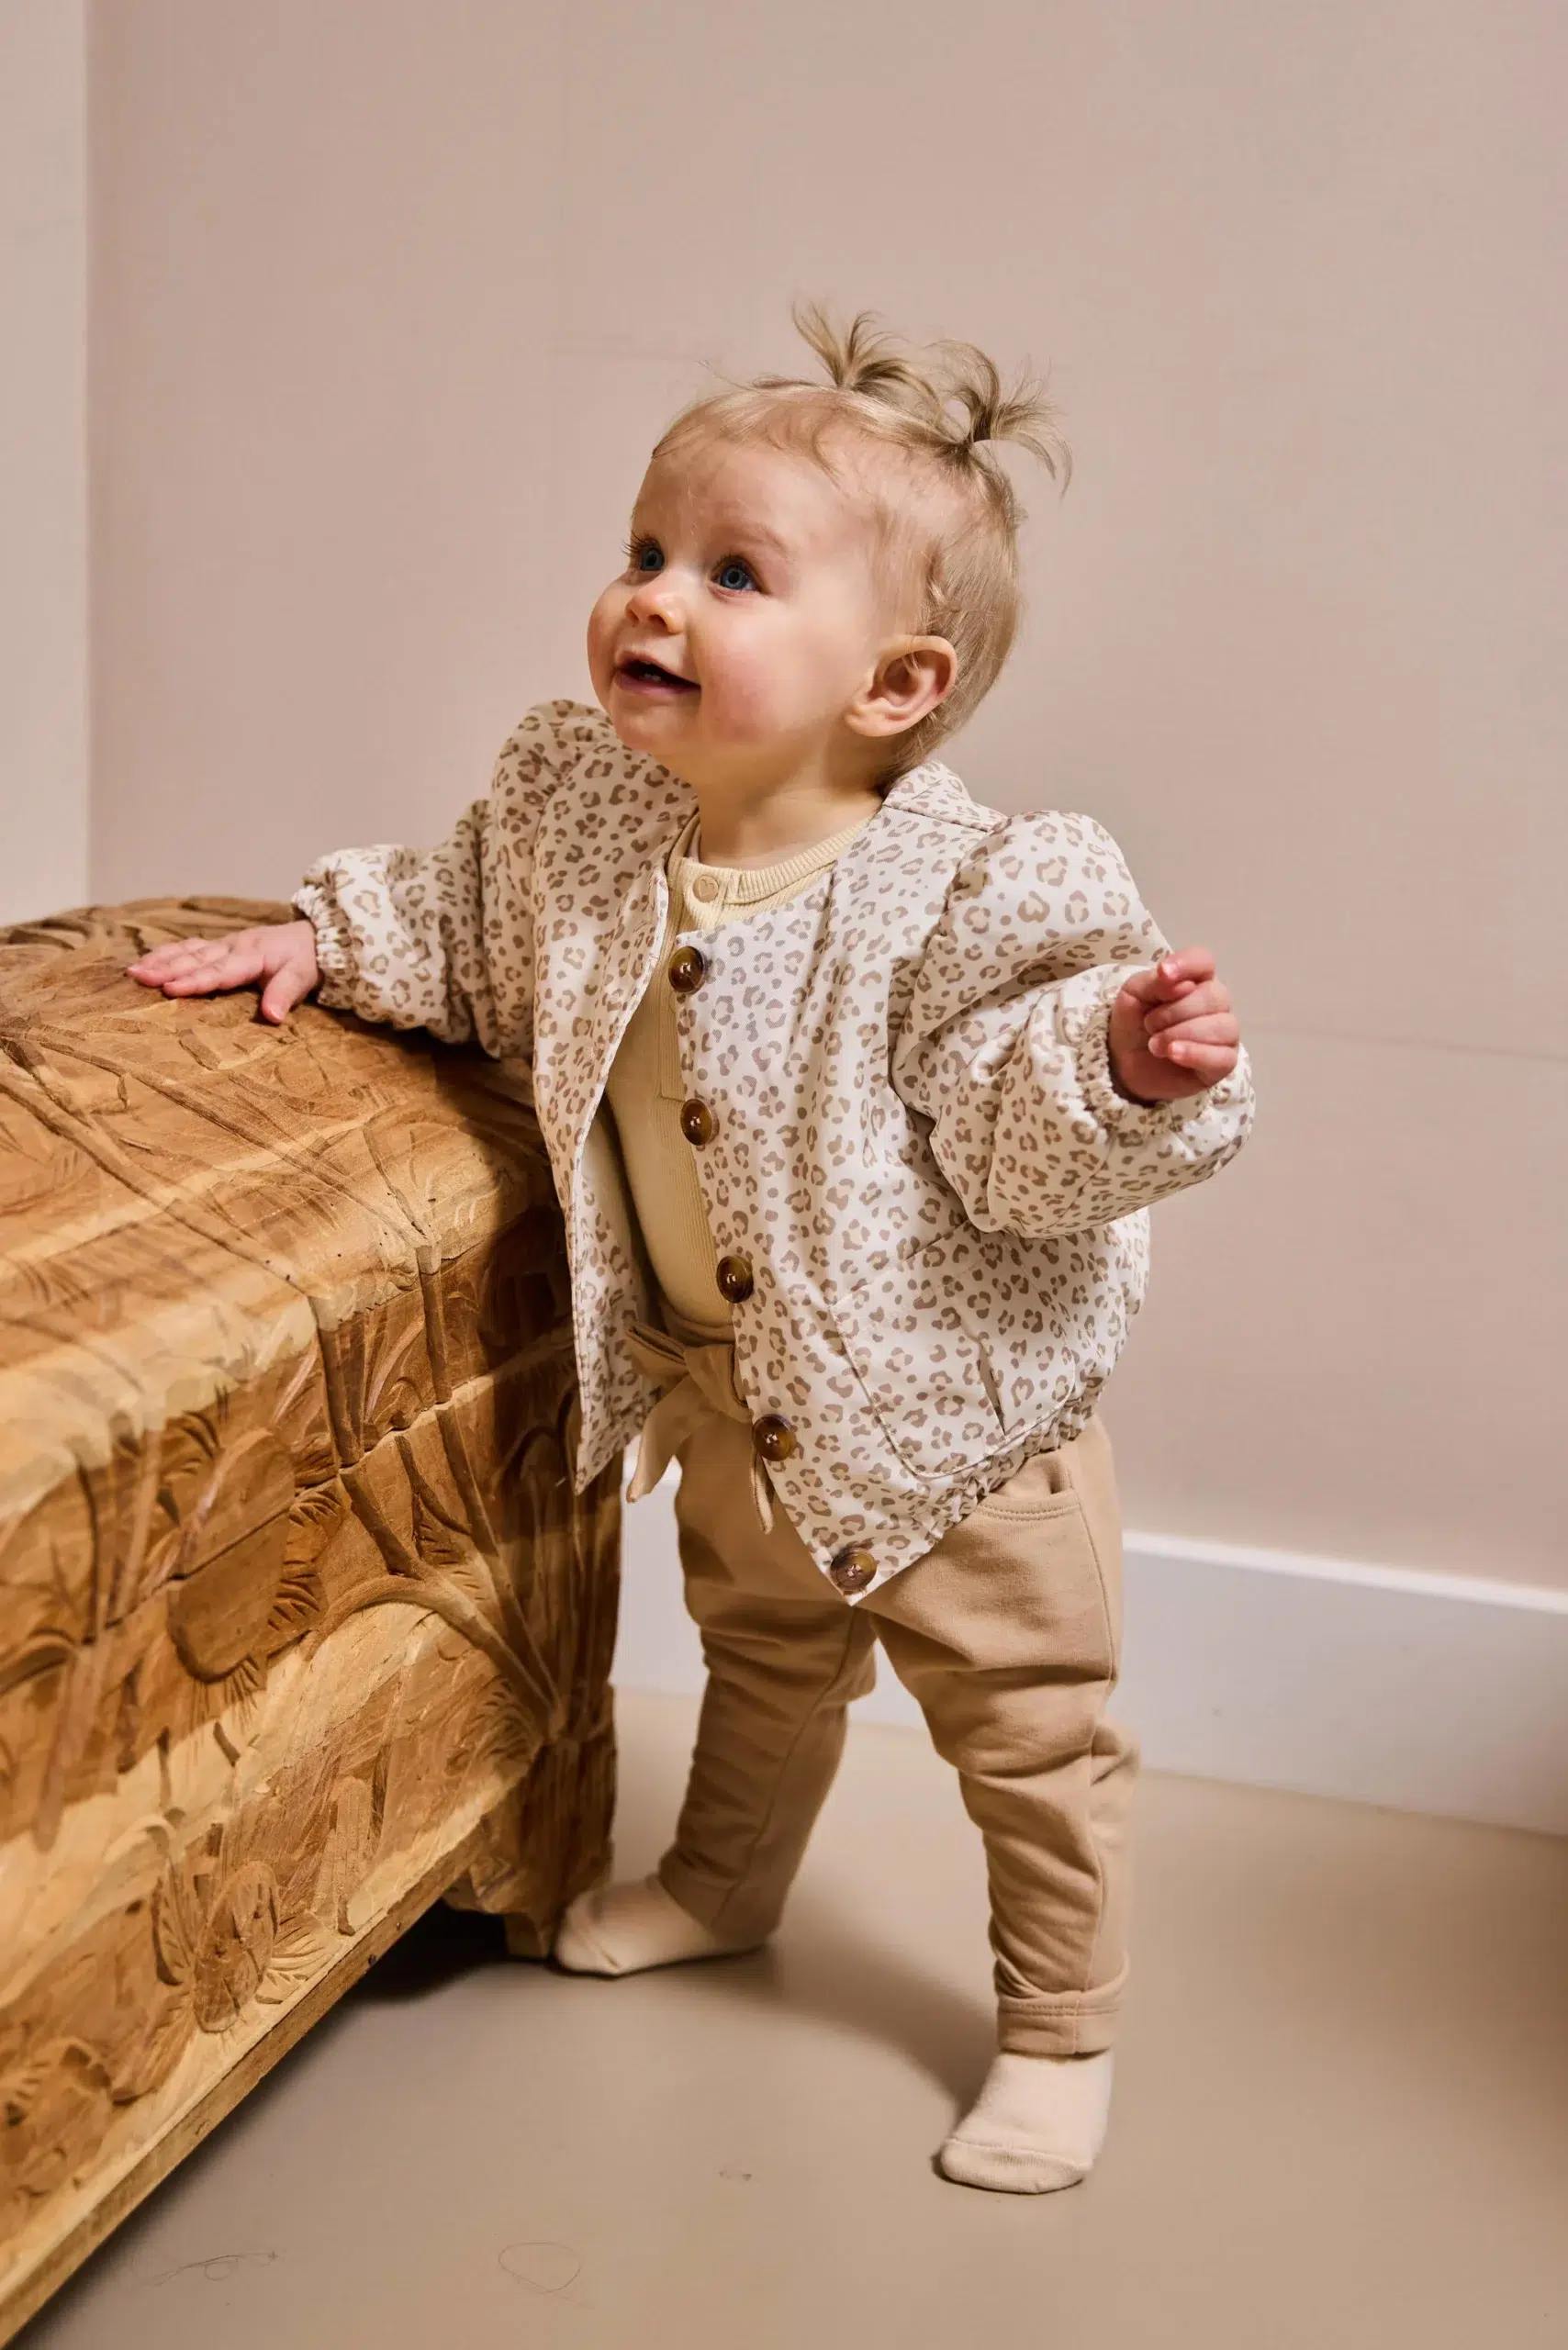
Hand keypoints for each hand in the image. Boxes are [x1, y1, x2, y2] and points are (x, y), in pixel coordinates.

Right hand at [125, 919, 320, 1024]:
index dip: (194, 980)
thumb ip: (284, 995)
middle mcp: (232, 947)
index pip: (218, 971)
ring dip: (160, 960)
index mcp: (251, 956)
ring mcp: (223, 944)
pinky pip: (189, 947)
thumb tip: (272, 1017)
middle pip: (195, 959)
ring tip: (133, 971)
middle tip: (137, 977)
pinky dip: (167, 953)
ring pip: (187, 951)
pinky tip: (147, 960)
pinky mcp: (219, 945)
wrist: (312, 937)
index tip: (169, 989)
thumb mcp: (301, 978)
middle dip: (165, 968)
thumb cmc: (304, 961)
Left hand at [1107, 946, 1240, 1104]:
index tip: (1163, 974)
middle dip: (1174, 1012)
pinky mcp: (1223, 1063)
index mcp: (1195, 979)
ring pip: (1222, 1026)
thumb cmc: (1134, 1023)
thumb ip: (1154, 983)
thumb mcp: (1133, 994)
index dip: (1186, 964)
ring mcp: (1223, 1033)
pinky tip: (1173, 1053)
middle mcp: (1215, 1003)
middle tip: (1149, 1025)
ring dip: (1180, 1034)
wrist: (1125, 1064)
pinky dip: (1196, 1053)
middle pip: (1213, 996)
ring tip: (1155, 1045)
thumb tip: (1183, 985)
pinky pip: (1223, 1057)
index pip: (1204, 961)